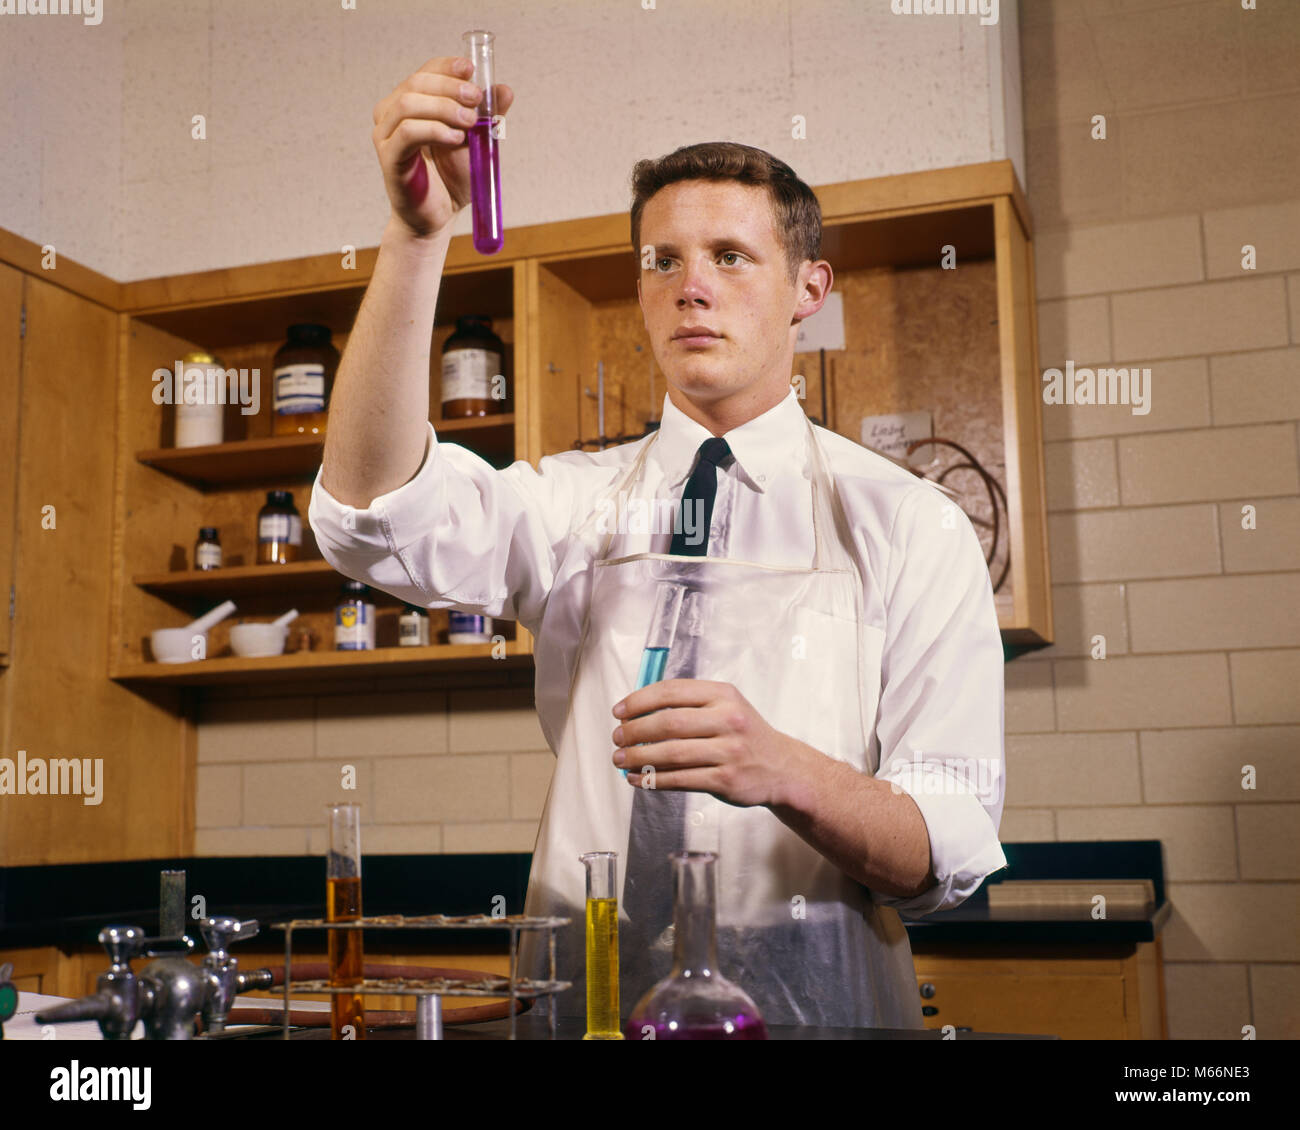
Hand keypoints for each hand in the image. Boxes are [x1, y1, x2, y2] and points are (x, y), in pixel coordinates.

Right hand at [370, 55, 514, 238]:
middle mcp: (392, 114)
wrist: (438, 217)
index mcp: (412, 104)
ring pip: (409, 104)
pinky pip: (407, 133)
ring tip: (470, 123)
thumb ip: (488, 117)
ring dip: (443, 107)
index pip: (425, 72)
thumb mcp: (477, 143)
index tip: (471, 69)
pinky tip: (455, 138)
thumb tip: (504, 90)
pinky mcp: (388, 156)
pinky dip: (434, 130)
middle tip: (476, 99)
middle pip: (416, 83)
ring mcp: (386, 134)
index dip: (447, 67)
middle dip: (450, 87)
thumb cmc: (452, 179)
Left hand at [610, 679, 809, 808]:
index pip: (672, 691)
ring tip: (620, 759)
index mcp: (723, 695)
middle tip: (617, 737)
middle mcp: (728, 719)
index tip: (619, 711)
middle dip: (634, 731)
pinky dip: (652, 779)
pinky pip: (679, 779)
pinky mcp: (725, 780)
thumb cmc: (743, 734)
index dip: (639, 700)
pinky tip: (637, 778)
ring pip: (671, 753)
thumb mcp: (726, 706)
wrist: (781, 768)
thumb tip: (636, 711)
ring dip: (638, 757)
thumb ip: (689, 703)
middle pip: (668, 723)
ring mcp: (728, 751)